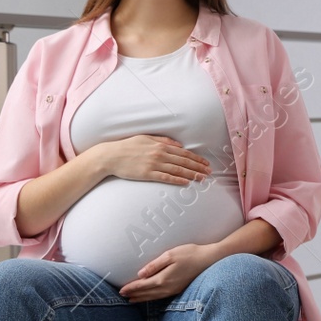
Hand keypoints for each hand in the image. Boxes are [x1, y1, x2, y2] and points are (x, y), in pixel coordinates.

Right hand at [89, 135, 211, 184]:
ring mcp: (153, 164)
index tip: (206, 163)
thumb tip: (179, 145)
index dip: (196, 159)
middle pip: (184, 161)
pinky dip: (177, 180)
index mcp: (160, 145)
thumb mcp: (146, 138)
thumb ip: (163, 141)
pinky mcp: (147, 174)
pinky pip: (166, 177)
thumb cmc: (128, 146)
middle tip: (209, 172)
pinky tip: (186, 183)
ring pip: (177, 170)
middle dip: (198, 167)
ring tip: (202, 178)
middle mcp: (159, 154)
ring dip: (192, 174)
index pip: (183, 153)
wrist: (111, 156)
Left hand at [119, 243, 218, 301]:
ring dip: (142, 298)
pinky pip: (161, 296)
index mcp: (163, 278)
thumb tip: (140, 274)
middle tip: (122, 295)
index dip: (131, 288)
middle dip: (134, 294)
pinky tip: (150, 296)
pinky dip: (152, 297)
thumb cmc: (191, 254)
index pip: (143, 285)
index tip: (121, 290)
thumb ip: (154, 265)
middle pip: (146, 293)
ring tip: (132, 299)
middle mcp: (167, 287)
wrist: (210, 260)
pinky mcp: (179, 288)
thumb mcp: (170, 255)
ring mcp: (174, 289)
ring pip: (153, 296)